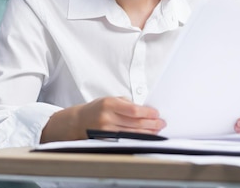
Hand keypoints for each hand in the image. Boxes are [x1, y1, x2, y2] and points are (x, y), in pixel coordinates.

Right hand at [41, 96, 165, 142]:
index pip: (133, 110)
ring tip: (156, 130)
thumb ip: (126, 103)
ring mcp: (106, 131)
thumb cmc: (96, 109)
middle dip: (151, 123)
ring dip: (147, 132)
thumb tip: (144, 109)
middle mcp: (107, 118)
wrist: (78, 121)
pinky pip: (126, 140)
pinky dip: (138, 138)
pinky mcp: (106, 140)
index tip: (156, 113)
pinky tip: (145, 136)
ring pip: (132, 133)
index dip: (148, 113)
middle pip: (135, 123)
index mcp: (109, 104)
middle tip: (161, 123)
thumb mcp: (109, 99)